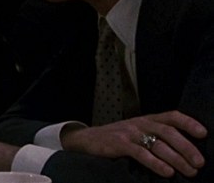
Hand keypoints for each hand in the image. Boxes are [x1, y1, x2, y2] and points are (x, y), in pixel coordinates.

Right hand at [61, 110, 206, 177]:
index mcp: (147, 119)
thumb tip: (184, 153)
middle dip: (187, 147)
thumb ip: (155, 137)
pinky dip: (155, 163)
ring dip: (176, 159)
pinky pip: (140, 153)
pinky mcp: (118, 144)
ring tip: (189, 171)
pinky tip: (166, 172)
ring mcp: (129, 133)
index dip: (188, 123)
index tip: (203, 134)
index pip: (171, 116)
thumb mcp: (137, 132)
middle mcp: (140, 123)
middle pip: (168, 132)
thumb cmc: (117, 139)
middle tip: (200, 162)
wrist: (86, 139)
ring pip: (157, 144)